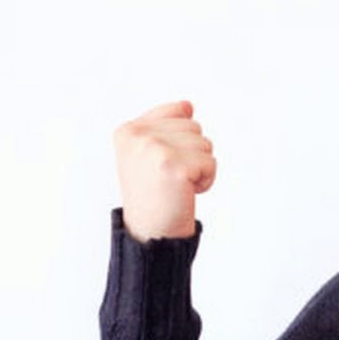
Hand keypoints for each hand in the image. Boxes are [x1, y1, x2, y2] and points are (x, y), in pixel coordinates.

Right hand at [113, 100, 215, 242]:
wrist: (151, 233)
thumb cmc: (155, 195)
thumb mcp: (149, 154)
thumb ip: (165, 126)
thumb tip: (189, 105)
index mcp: (128, 130)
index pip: (179, 112)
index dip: (181, 141)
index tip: (162, 164)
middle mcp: (137, 136)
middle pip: (194, 127)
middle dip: (192, 154)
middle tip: (170, 179)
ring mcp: (154, 149)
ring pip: (205, 144)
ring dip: (199, 168)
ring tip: (177, 186)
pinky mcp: (173, 166)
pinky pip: (210, 162)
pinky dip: (206, 180)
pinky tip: (186, 192)